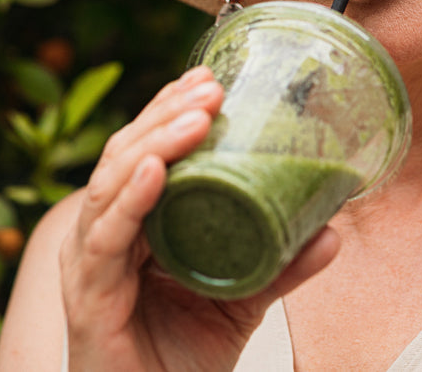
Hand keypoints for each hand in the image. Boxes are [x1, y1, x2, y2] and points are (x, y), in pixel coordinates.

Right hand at [61, 64, 340, 371]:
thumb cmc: (181, 361)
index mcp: (133, 225)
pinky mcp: (89, 299)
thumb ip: (279, 267)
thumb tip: (333, 231)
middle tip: (212, 86)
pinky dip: (129, 201)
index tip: (211, 78)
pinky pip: (105, 240)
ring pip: (111, 184)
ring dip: (154, 143)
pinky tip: (154, 173)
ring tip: (196, 117)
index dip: (170, 110)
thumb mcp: (240, 302)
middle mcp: (103, 235)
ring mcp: (90, 264)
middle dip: (165, 114)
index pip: (143, 150)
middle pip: (124, 154)